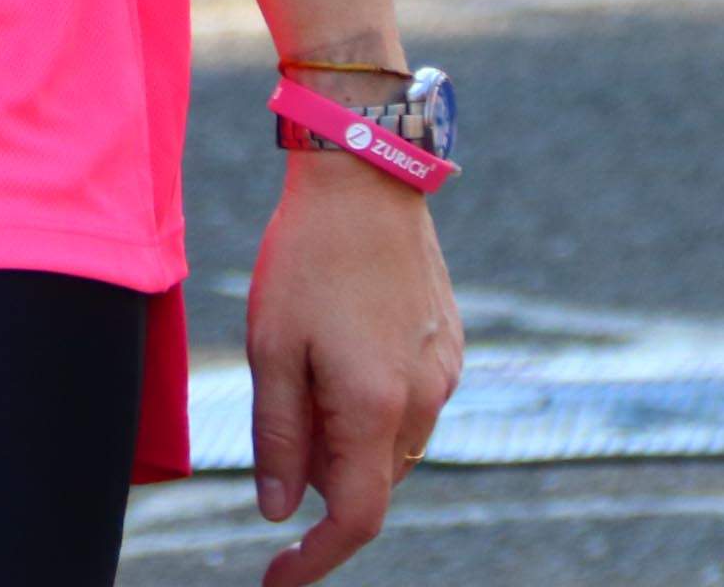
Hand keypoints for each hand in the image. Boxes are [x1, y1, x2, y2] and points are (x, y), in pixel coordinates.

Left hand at [245, 160, 460, 586]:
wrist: (367, 176)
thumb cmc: (307, 257)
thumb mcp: (273, 349)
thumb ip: (279, 437)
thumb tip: (280, 511)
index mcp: (374, 408)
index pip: (356, 519)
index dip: (316, 560)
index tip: (276, 579)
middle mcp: (423, 401)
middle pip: (371, 482)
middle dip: (322, 483)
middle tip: (276, 427)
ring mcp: (444, 373)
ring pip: (391, 445)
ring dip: (348, 440)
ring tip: (305, 367)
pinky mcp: (449, 346)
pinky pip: (411, 402)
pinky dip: (372, 404)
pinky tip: (341, 345)